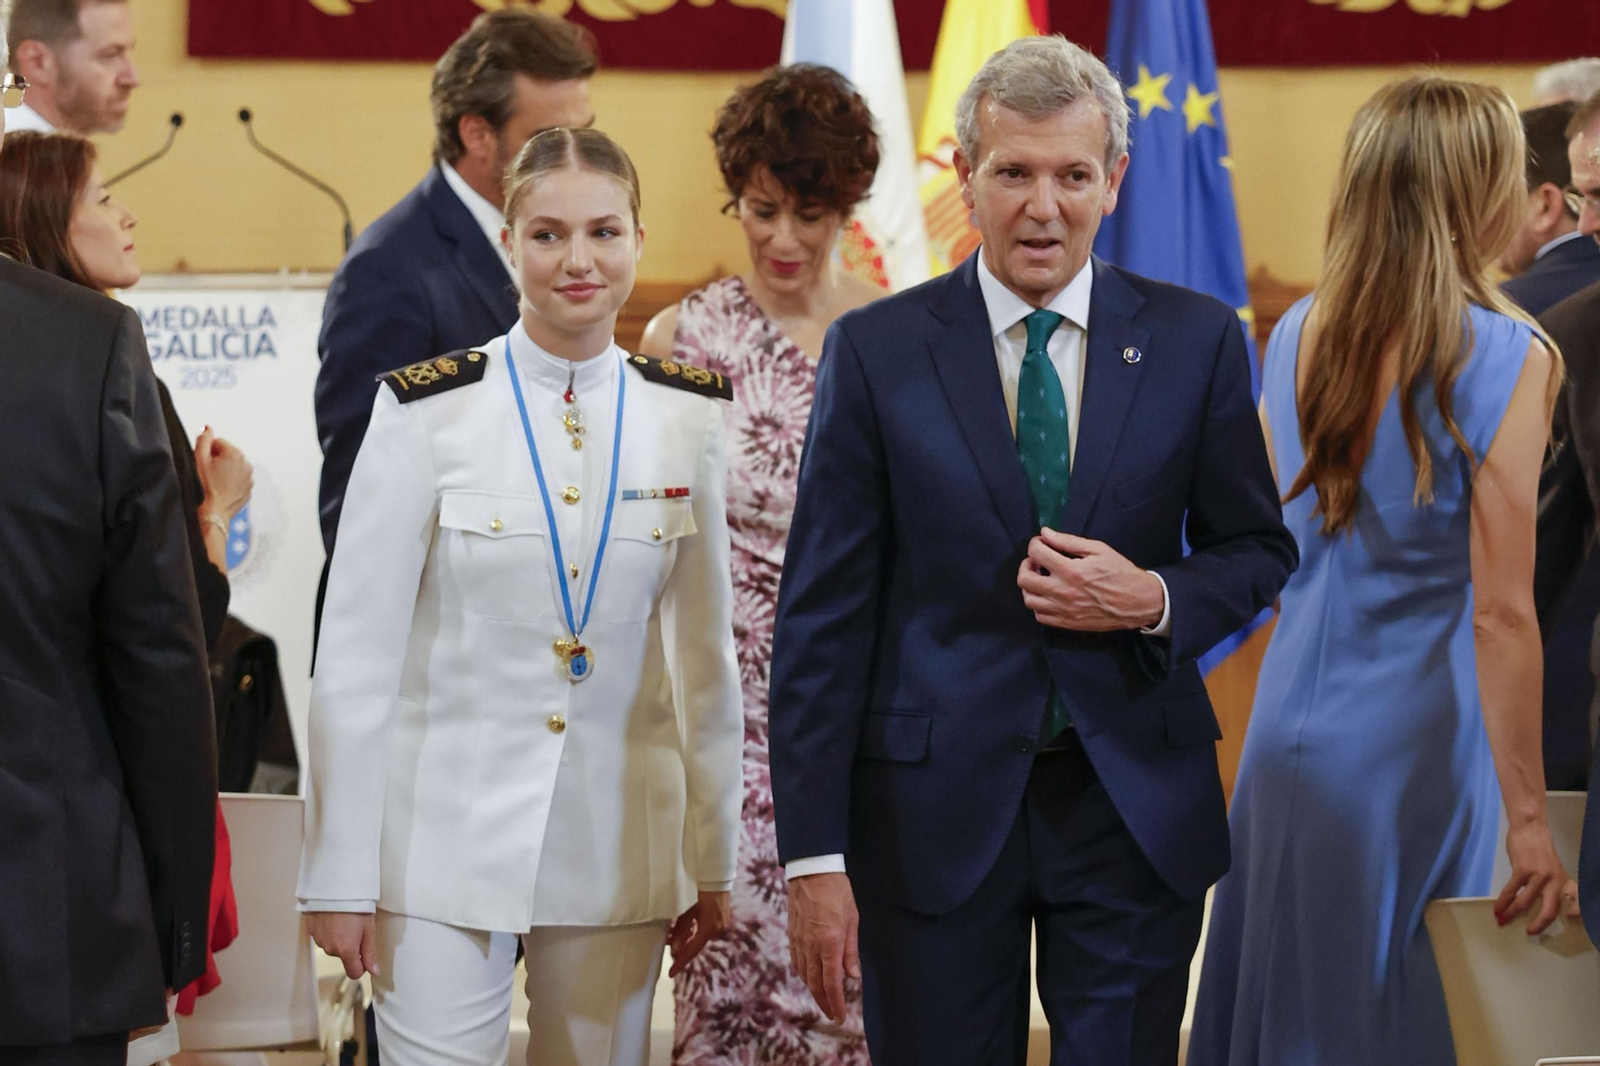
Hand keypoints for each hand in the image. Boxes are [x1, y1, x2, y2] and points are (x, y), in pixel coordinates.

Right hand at [194, 426, 253, 520]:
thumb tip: (208, 429)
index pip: (217, 442)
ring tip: (215, 483)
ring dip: (224, 470)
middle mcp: (247, 463)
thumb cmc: (206, 486)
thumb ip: (203, 440)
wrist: (214, 511)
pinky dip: (230, 482)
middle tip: (208, 474)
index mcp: (236, 453)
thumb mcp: (199, 459)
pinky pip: (238, 480)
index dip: (207, 452)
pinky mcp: (249, 488)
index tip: (204, 464)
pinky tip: (221, 489)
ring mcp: (250, 477)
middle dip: (217, 460)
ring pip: (233, 467)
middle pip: (227, 454)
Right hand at [307, 912, 379, 978]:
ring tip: (343, 920)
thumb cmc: (356, 906)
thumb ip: (370, 952)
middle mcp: (330, 950)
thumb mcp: (369, 928)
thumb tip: (375, 972)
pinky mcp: (311, 931)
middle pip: (343, 957)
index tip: (364, 953)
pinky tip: (332, 918)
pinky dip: (328, 931)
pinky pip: (322, 937)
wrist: (334, 887)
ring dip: (338, 939)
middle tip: (355, 927)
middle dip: (350, 947)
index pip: (354, 973)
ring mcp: (318, 941)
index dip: (361, 966)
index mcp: (346, 951)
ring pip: (332, 947)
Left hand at [668, 890, 730, 976]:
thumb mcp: (687, 908)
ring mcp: (719, 923)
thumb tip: (675, 949)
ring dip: (685, 938)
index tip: (671, 974)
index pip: (693, 949)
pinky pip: (703, 929)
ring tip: (668, 937)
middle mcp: (717, 927)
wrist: (716, 871)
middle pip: (695, 943)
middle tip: (666, 949)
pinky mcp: (719, 917)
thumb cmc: (699, 887)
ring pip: (698, 936)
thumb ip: (681, 928)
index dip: (681, 962)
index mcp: (709, 926)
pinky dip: (692, 931)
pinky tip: (679, 929)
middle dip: (681, 948)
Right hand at [787, 872, 858, 1023]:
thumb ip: (851, 950)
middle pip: (815, 984)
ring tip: (824, 999)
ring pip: (804, 975)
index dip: (836, 1003)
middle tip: (832, 1014)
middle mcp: (810, 947)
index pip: (831, 983)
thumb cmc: (836, 892)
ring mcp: (798, 941)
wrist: (811, 870)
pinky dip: (804, 975)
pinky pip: (796, 962)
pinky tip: (809, 977)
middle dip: (824, 1003)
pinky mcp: (792, 935)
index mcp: (828, 944)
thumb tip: (853, 976)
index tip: (840, 1016)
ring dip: (814, 991)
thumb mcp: (852, 919)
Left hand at [1017, 528, 1164, 631]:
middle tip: (1037, 561)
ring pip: (1029, 599)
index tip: (1042, 543)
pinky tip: (1048, 595)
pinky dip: (1038, 604)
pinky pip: (1040, 616)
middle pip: (1024, 579)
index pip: (1036, 553)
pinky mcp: (1067, 623)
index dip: (1035, 544)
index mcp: (1071, 571)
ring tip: (1041, 578)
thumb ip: (1069, 541)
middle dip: (1026, 565)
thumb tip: (1045, 533)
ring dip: (1030, 585)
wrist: (1138, 602)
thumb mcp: (1098, 550)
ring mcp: (1063, 610)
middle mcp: (1062, 592)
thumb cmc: (1120, 572)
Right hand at [1494, 821, 1579, 934]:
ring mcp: (1539, 876)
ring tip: (1502, 921)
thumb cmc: (1537, 847)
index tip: (1571, 917)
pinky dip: (1503, 902)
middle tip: (1529, 932)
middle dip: (1539, 924)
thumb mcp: (1550, 867)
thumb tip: (1536, 899)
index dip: (1577, 910)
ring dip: (1512, 914)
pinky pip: (1512, 891)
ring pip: (1526, 903)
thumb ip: (1548, 883)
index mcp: (1563, 880)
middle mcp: (1554, 881)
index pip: (1576, 898)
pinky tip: (1497, 909)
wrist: (1529, 828)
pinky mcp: (1523, 870)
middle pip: (1550, 910)